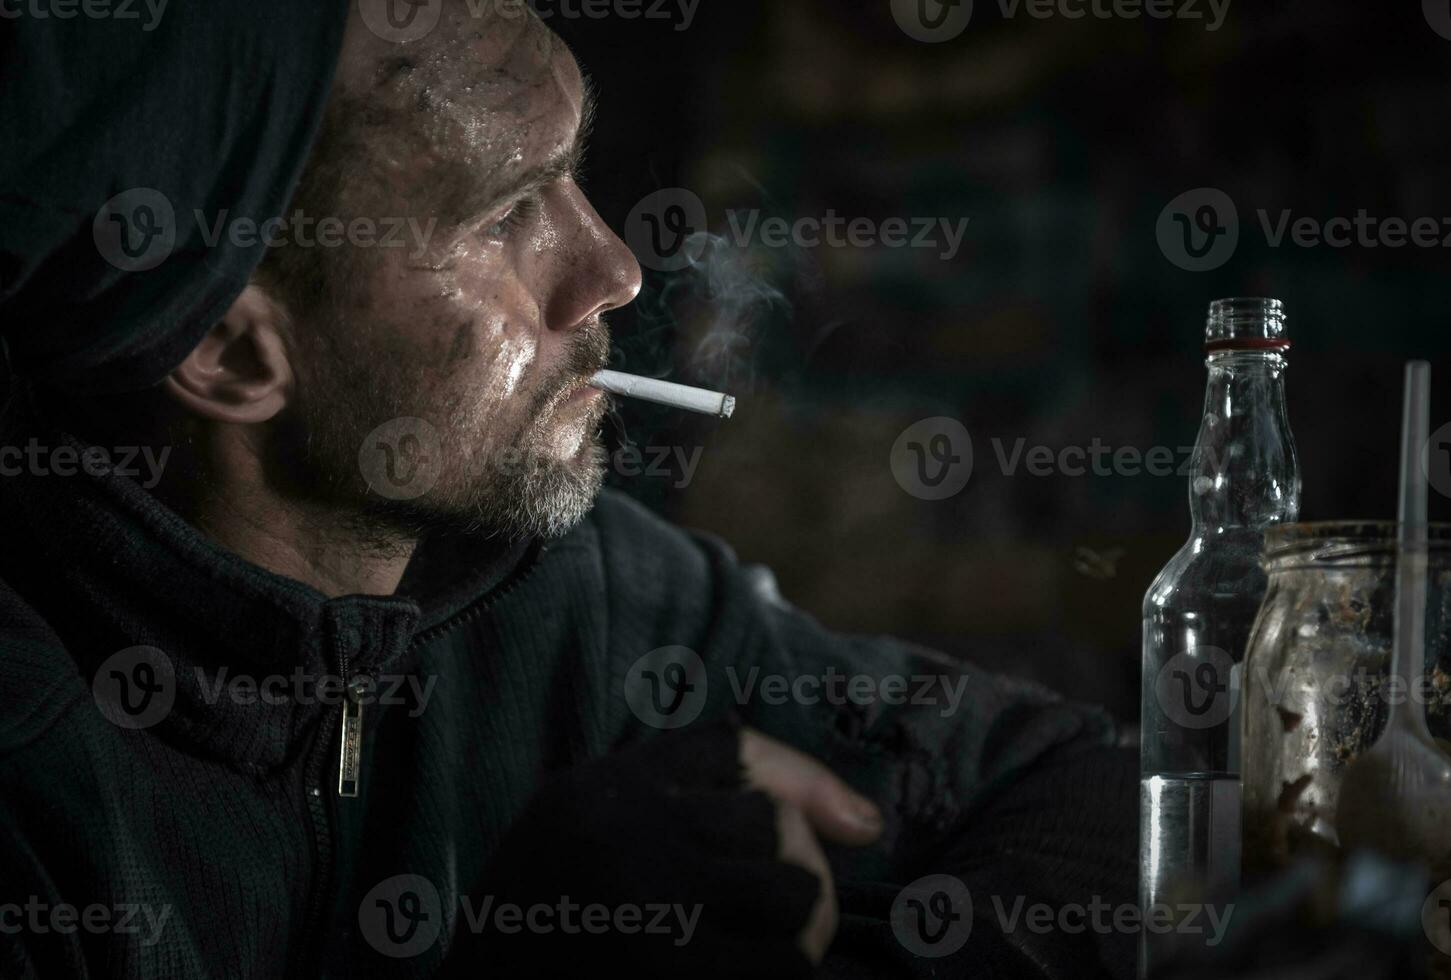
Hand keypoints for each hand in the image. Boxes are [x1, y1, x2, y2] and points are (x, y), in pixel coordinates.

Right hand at [443, 713, 884, 978]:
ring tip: (767, 954)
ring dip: (803, 929)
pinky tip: (756, 974)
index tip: (857, 827)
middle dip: (802, 872)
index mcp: (601, 788)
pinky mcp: (671, 975)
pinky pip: (785, 965)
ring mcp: (651, 908)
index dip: (806, 783)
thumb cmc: (542, 927)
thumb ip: (687, 797)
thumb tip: (867, 824)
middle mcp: (627, 832)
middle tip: (786, 916)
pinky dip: (788, 972)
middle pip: (777, 823)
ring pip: (797, 893)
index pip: (734, 748)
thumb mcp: (589, 828)